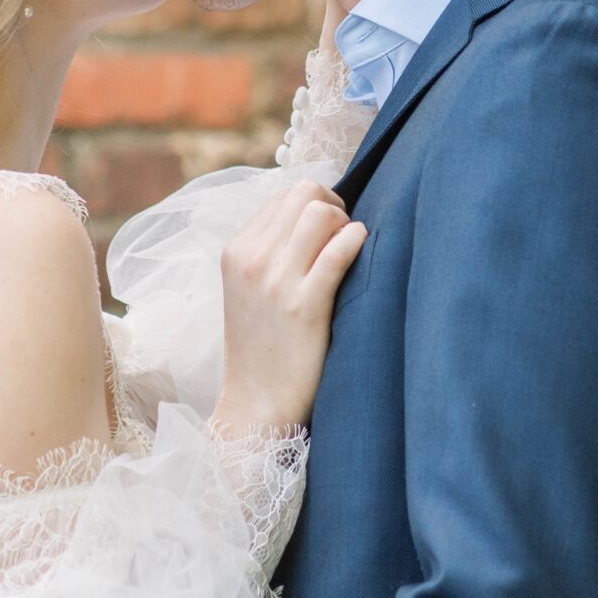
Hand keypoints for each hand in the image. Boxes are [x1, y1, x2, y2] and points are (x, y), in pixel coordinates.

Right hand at [215, 179, 366, 435]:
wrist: (256, 404)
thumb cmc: (263, 347)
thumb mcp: (249, 290)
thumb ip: (270, 251)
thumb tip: (313, 213)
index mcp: (236, 252)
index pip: (284, 195)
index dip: (316, 203)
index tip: (331, 228)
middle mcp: (251, 260)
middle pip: (304, 194)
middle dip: (334, 205)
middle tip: (345, 235)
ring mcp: (275, 282)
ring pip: (320, 213)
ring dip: (345, 223)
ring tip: (350, 250)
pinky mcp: (303, 307)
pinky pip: (338, 251)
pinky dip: (357, 240)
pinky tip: (361, 250)